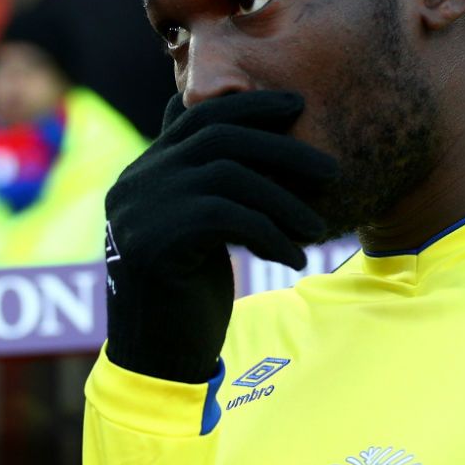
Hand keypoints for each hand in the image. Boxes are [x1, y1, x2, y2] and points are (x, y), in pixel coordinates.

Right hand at [102, 91, 335, 383]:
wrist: (157, 359)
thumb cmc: (187, 294)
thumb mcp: (199, 229)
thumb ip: (208, 184)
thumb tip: (242, 133)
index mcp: (142, 172)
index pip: (197, 116)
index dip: (250, 106)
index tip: (298, 105)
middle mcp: (133, 183)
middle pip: (217, 138)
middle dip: (281, 148)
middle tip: (331, 170)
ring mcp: (139, 211)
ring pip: (227, 176)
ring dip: (284, 200)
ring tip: (318, 229)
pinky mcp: (154, 242)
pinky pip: (228, 218)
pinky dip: (271, 235)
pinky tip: (295, 258)